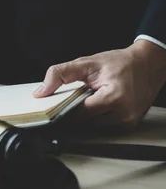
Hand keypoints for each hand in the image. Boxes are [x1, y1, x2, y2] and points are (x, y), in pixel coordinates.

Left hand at [33, 40, 165, 128]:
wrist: (149, 64)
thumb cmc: (121, 62)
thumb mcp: (87, 63)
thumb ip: (60, 74)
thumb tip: (41, 92)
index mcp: (114, 97)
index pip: (79, 113)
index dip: (63, 109)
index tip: (52, 107)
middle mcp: (124, 114)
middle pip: (85, 122)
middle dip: (74, 111)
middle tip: (68, 99)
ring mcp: (129, 122)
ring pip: (94, 126)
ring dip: (86, 115)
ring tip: (86, 98)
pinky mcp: (130, 125)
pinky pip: (105, 125)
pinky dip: (96, 117)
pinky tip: (95, 104)